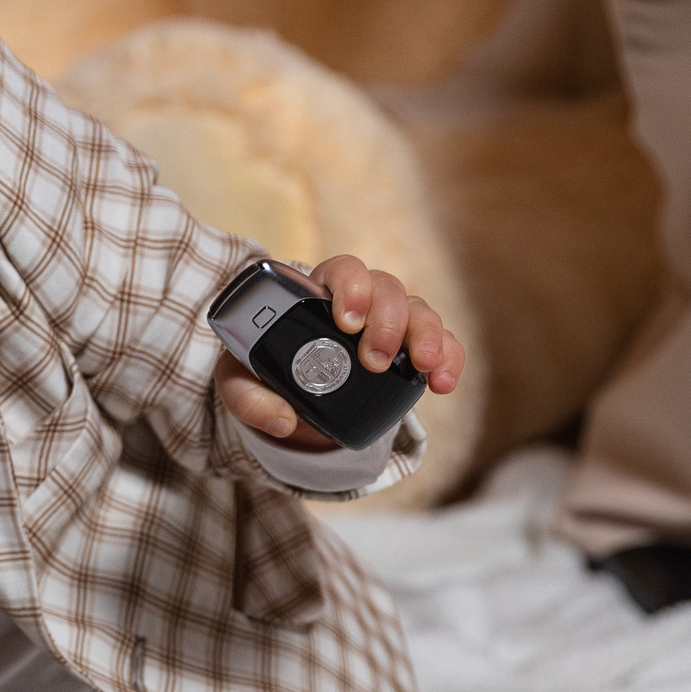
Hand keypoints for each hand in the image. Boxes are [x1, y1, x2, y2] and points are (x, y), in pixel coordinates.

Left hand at [217, 254, 465, 451]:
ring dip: (426, 335)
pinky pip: (442, 344)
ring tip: (424, 367)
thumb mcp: (240, 382)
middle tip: (374, 360)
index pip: (342, 270)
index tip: (346, 321)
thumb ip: (247, 397)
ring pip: (419, 310)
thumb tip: (281, 421)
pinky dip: (450, 358)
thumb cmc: (263, 372)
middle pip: (387, 288)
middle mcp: (361, 300)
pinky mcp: (412, 349)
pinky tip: (444, 383)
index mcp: (317, 293)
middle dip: (387, 321)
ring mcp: (391, 322)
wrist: (291, 394)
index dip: (351, 288)